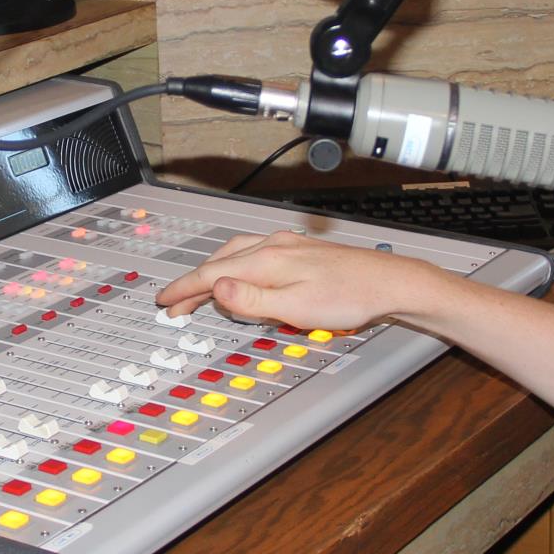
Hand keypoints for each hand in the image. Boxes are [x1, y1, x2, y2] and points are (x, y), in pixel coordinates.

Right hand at [153, 229, 445, 333]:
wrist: (388, 282)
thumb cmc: (349, 297)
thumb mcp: (296, 308)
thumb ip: (252, 300)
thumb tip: (214, 290)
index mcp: (267, 261)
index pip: (211, 274)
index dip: (184, 289)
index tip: (165, 301)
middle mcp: (273, 246)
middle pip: (219, 261)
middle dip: (194, 282)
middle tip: (176, 303)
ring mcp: (287, 245)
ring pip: (235, 253)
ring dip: (213, 270)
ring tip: (202, 288)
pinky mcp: (299, 249)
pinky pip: (253, 253)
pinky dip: (235, 264)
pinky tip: (242, 273)